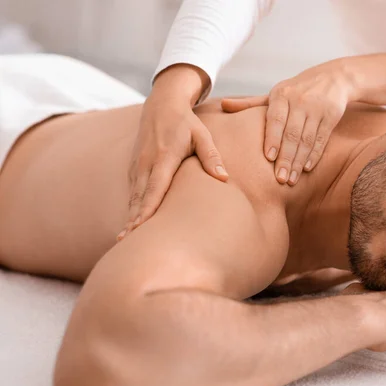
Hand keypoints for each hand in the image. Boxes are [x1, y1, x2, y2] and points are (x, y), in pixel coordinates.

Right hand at [120, 66, 228, 239]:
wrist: (161, 104)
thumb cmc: (186, 123)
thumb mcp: (203, 135)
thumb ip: (212, 157)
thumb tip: (223, 179)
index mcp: (164, 156)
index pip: (155, 187)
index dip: (147, 208)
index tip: (139, 226)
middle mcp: (147, 163)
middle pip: (140, 197)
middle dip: (133, 221)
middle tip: (126, 244)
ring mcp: (138, 166)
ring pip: (133, 197)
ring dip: (129, 218)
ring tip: (123, 241)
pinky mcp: (135, 168)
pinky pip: (133, 192)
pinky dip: (131, 209)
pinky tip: (131, 226)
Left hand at [221, 60, 354, 184]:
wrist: (332, 77)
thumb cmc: (296, 90)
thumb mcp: (274, 94)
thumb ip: (250, 103)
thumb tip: (223, 105)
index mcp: (282, 95)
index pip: (276, 119)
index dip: (273, 138)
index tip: (268, 158)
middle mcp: (300, 101)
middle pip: (292, 134)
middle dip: (286, 157)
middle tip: (279, 179)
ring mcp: (317, 109)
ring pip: (307, 139)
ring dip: (299, 161)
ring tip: (291, 180)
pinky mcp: (331, 116)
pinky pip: (321, 139)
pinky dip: (314, 155)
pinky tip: (306, 168)